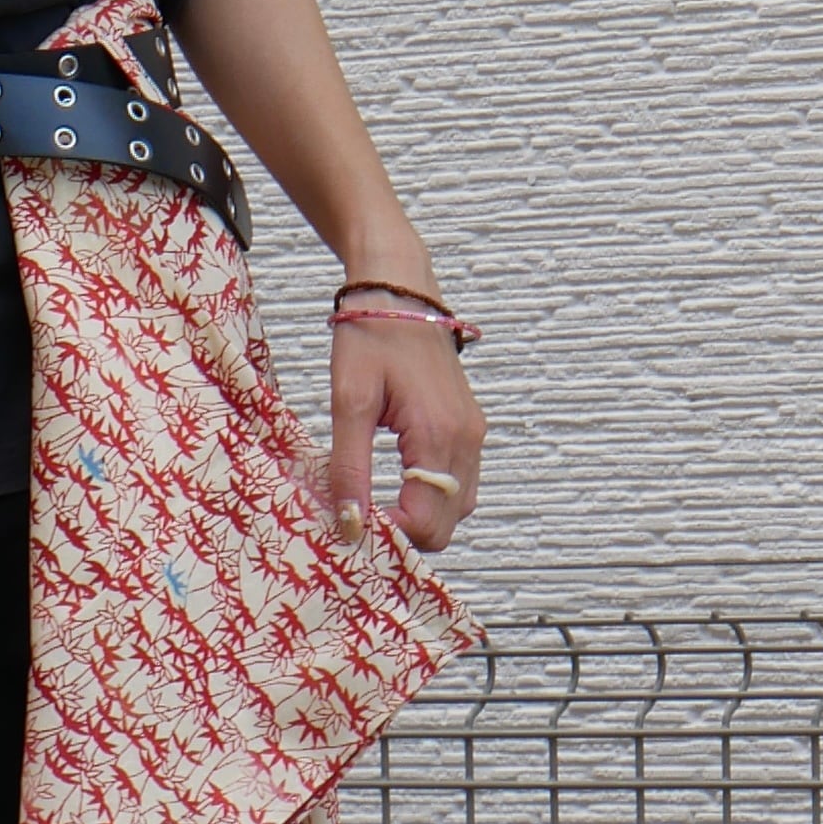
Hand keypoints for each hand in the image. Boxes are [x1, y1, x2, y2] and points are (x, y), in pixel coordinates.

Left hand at [329, 303, 485, 553]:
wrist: (399, 288)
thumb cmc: (371, 336)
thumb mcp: (348, 402)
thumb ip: (350, 468)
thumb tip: (350, 524)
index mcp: (439, 435)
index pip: (426, 522)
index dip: (388, 535)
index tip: (349, 522)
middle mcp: (467, 440)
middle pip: (446, 525)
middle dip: (404, 532)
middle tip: (358, 516)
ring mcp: (473, 434)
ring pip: (456, 508)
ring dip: (418, 517)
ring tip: (372, 501)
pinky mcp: (469, 427)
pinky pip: (458, 484)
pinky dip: (430, 496)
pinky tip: (393, 483)